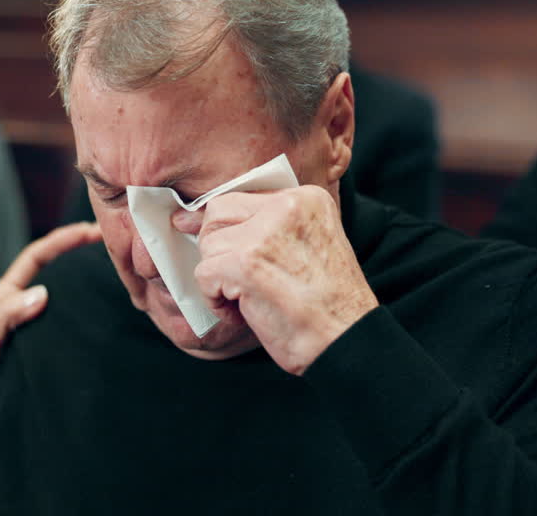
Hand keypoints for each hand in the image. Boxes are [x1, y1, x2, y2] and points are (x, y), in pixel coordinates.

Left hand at [0, 222, 101, 399]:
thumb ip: (7, 315)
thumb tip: (42, 293)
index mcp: (9, 292)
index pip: (39, 255)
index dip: (62, 240)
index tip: (88, 230)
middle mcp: (26, 301)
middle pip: (57, 266)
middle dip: (81, 250)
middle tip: (112, 242)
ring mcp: (39, 319)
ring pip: (68, 290)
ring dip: (88, 276)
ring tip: (117, 268)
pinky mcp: (49, 338)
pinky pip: (72, 314)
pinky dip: (89, 305)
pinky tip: (108, 306)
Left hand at [173, 186, 377, 375]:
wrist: (347, 340)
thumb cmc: (326, 303)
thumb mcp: (306, 245)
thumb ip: (264, 225)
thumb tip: (188, 217)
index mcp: (306, 197)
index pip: (240, 198)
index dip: (228, 231)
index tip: (231, 255)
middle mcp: (287, 206)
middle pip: (217, 214)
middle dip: (218, 251)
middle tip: (239, 280)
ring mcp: (264, 234)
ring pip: (208, 246)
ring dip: (219, 279)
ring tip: (249, 299)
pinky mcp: (246, 264)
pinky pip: (203, 273)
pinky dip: (215, 300)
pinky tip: (242, 312)